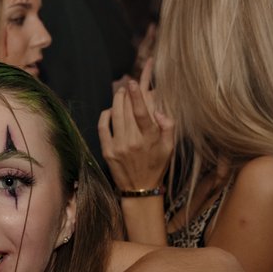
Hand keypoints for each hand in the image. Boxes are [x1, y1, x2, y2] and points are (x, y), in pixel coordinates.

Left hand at [97, 59, 173, 191]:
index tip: (132, 83)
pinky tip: (110, 110)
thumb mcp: (169, 148)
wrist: (139, 189)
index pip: (142, 113)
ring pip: (115, 116)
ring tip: (120, 93)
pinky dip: (105, 115)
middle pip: (127, 111)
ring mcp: (118, 146)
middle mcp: (133, 142)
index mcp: (150, 139)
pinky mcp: (107, 151)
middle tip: (127, 86)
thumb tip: (160, 112)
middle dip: (125, 94)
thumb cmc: (156, 165)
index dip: (137, 96)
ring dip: (116, 101)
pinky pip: (103, 127)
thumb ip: (169, 127)